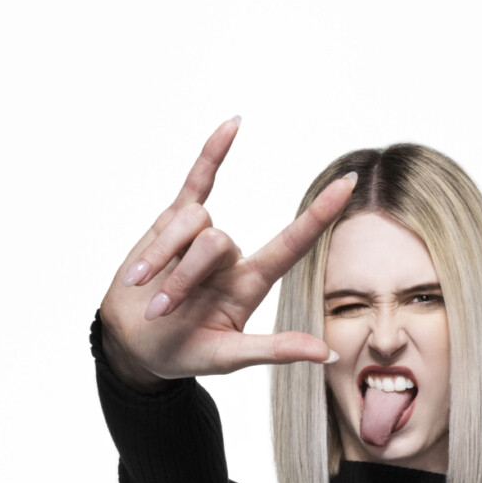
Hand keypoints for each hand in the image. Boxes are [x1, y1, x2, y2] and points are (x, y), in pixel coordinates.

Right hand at [97, 115, 356, 386]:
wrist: (132, 340)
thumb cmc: (181, 352)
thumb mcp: (227, 357)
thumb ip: (273, 351)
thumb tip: (326, 355)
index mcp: (251, 284)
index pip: (292, 244)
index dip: (318, 216)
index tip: (349, 184)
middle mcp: (232, 256)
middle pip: (216, 240)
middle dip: (185, 275)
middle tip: (163, 311)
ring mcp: (202, 234)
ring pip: (192, 220)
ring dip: (162, 254)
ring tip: (145, 286)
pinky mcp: (173, 219)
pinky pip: (198, 180)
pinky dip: (213, 152)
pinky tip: (233, 124)